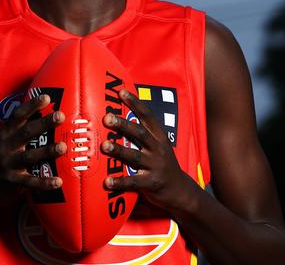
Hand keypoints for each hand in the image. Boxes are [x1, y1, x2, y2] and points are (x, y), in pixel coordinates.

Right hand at [0, 94, 65, 208]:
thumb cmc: (4, 159)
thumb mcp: (6, 141)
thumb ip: (21, 130)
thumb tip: (46, 115)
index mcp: (5, 134)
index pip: (18, 116)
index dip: (31, 106)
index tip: (46, 97)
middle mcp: (6, 146)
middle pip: (26, 132)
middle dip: (44, 123)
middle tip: (60, 116)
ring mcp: (8, 164)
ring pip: (29, 156)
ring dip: (47, 151)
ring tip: (63, 147)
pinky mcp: (12, 182)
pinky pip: (31, 182)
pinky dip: (44, 182)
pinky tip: (58, 181)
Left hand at [101, 89, 198, 211]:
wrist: (180, 190)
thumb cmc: (161, 164)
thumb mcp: (158, 145)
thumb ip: (142, 134)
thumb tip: (118, 117)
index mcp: (159, 137)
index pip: (148, 116)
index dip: (135, 103)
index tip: (121, 92)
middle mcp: (158, 149)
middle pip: (140, 133)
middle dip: (124, 125)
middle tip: (107, 118)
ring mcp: (156, 166)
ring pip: (135, 156)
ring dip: (119, 150)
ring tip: (104, 146)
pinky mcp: (152, 183)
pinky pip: (134, 182)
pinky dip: (120, 182)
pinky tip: (107, 181)